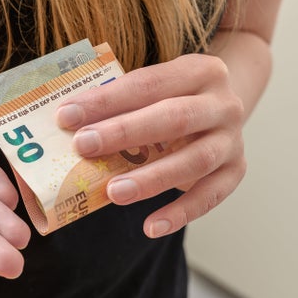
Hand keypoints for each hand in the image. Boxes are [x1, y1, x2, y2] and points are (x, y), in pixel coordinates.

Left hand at [55, 53, 246, 237]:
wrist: (220, 111)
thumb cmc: (169, 100)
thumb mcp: (151, 90)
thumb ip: (116, 103)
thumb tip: (61, 125)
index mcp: (199, 70)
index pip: (148, 83)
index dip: (106, 100)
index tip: (65, 115)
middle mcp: (222, 103)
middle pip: (174, 118)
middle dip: (125, 133)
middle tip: (83, 147)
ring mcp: (232, 139)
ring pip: (194, 161)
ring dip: (151, 178)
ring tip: (113, 193)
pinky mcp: (235, 171)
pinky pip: (209, 196)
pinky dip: (180, 213)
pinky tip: (150, 226)